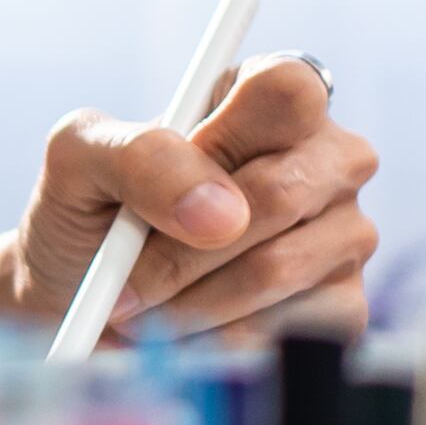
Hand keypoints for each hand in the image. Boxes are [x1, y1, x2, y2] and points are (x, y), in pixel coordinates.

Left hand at [0, 56, 377, 341]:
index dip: (229, 134)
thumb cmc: (87, 215)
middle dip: (183, 245)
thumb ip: (137, 155)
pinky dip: (219, 337)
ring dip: (190, 298)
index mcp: (264, 101)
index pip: (291, 87)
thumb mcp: (80, 159)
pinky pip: (292, 326)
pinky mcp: (346, 305)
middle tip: (127, 272)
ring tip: (146, 302)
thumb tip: (221, 213)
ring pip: (279, 266)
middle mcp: (321, 160)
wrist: (80, 306)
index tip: (173, 173)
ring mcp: (344, 233)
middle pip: (283, 189)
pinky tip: (189, 330)